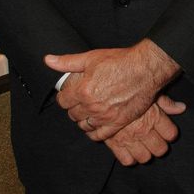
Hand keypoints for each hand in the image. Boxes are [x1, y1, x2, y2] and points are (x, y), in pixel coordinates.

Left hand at [46, 40, 179, 139]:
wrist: (145, 70)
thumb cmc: (119, 61)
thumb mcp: (91, 57)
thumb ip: (67, 62)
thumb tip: (48, 60)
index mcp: (82, 90)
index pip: (63, 101)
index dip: (64, 98)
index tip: (68, 95)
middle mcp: (91, 106)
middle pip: (73, 114)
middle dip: (73, 108)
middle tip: (79, 103)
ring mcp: (104, 116)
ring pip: (84, 125)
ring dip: (83, 120)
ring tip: (88, 113)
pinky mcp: (117, 123)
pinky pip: (99, 135)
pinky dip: (94, 133)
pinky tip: (94, 126)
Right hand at [104, 97, 185, 165]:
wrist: (98, 90)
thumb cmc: (124, 88)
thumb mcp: (147, 91)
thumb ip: (165, 102)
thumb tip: (181, 108)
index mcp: (153, 116)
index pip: (171, 134)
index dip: (170, 133)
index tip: (166, 131)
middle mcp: (143, 130)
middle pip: (160, 149)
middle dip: (159, 146)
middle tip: (154, 140)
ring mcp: (129, 138)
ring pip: (145, 157)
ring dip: (145, 153)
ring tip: (141, 145)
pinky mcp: (114, 144)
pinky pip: (127, 160)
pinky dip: (129, 157)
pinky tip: (128, 149)